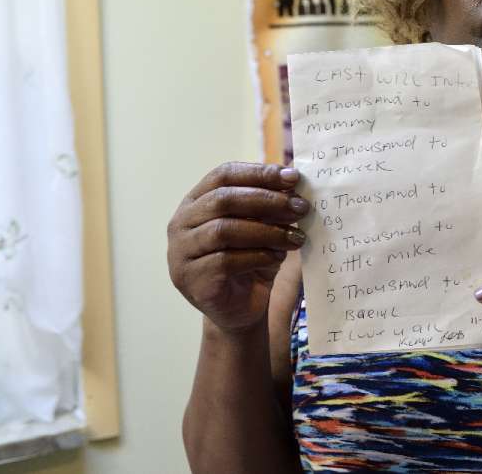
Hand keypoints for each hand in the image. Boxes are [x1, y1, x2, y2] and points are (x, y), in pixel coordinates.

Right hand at [167, 162, 308, 332]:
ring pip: (224, 230)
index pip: (223, 175)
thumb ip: (271, 203)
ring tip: (295, 237)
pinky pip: (226, 261)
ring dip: (267, 231)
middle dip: (268, 200)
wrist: (240, 309)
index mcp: (196, 202)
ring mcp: (181, 252)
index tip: (292, 178)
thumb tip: (294, 176)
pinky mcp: (191, 279)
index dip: (258, 173)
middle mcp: (181, 224)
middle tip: (300, 208)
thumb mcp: (263, 226)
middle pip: (223, 199)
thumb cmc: (251, 260)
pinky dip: (258, 256)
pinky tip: (278, 257)